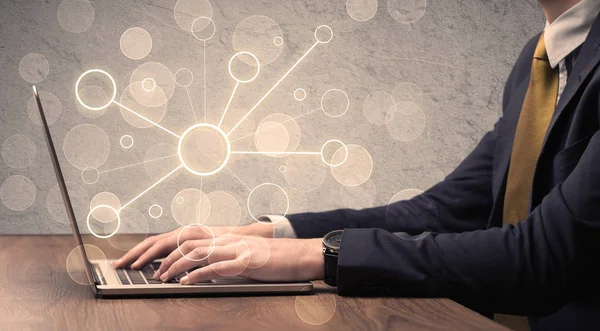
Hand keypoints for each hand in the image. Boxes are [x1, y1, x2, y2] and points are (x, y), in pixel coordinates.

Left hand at [154, 235, 323, 283]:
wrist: (299, 255)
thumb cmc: (274, 259)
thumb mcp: (245, 256)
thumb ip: (225, 259)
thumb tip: (203, 271)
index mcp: (226, 238)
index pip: (189, 238)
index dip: (168, 249)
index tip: (152, 261)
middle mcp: (227, 239)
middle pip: (186, 243)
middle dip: (163, 256)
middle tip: (149, 270)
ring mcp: (236, 249)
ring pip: (197, 253)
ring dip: (176, 266)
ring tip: (162, 277)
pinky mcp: (245, 262)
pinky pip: (216, 267)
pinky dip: (197, 275)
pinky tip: (186, 282)